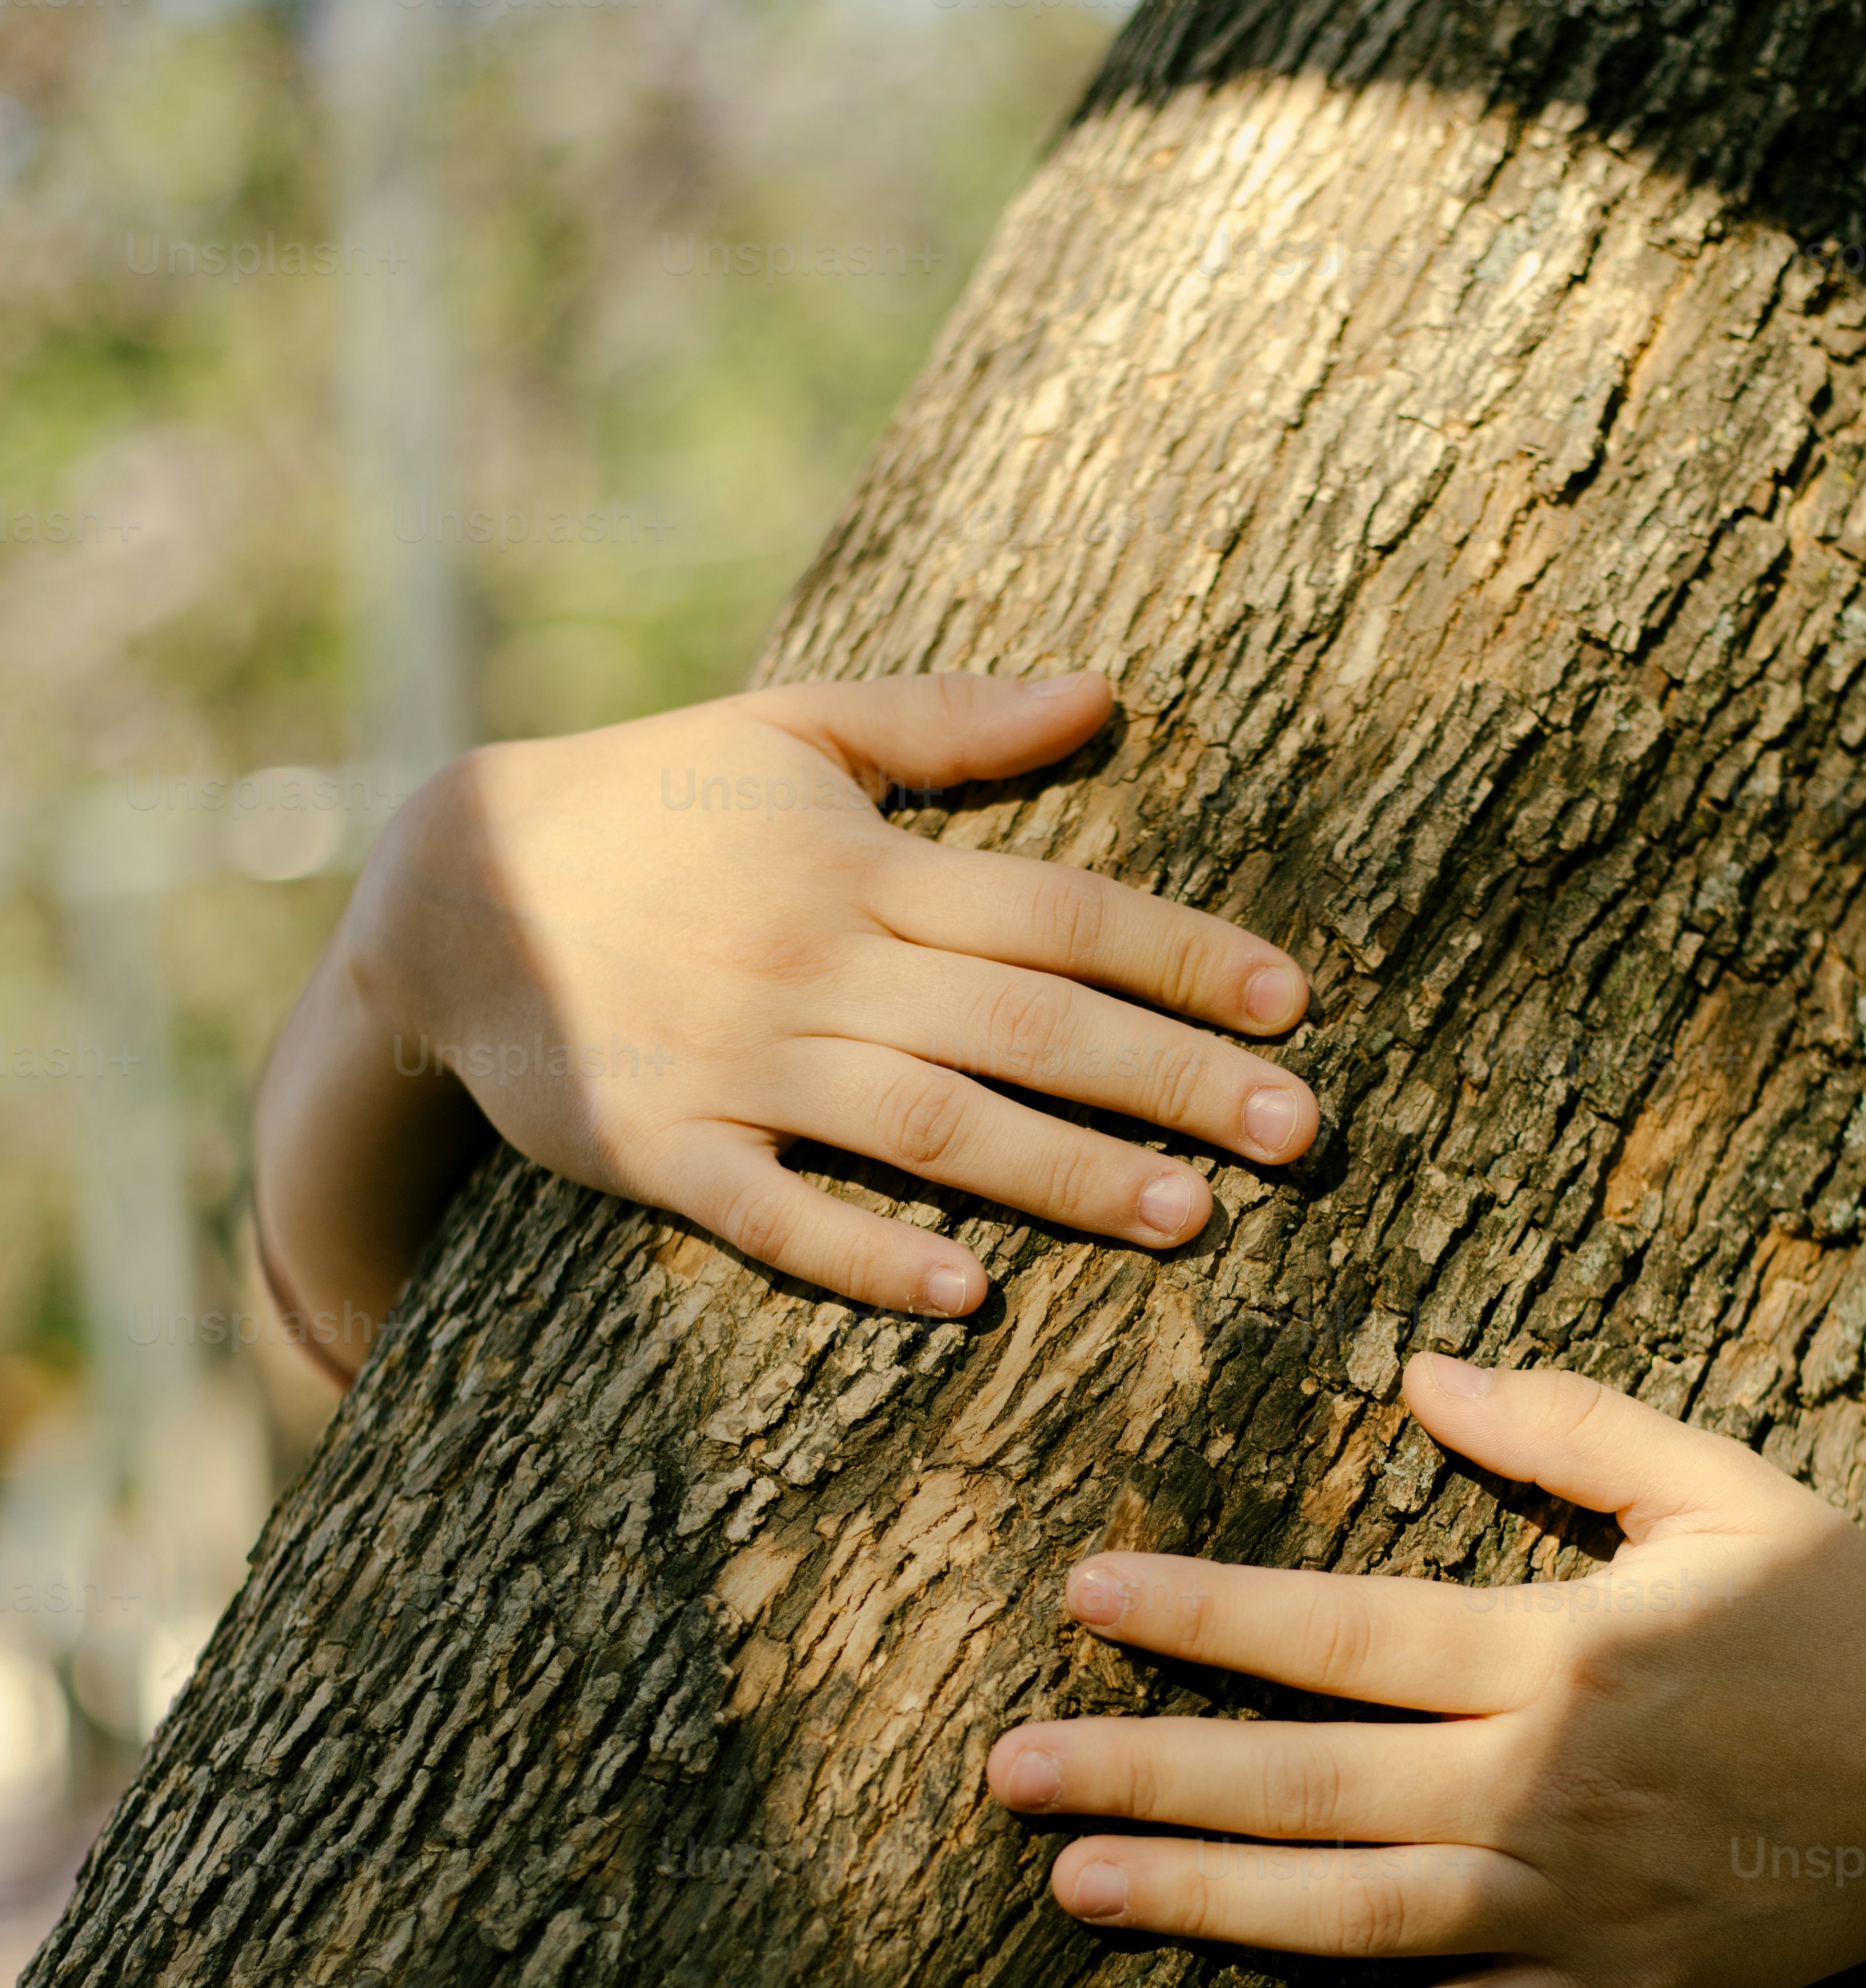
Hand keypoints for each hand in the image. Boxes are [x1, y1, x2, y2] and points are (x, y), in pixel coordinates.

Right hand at [254, 670, 1316, 1354]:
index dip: (1180, 954)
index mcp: (858, 863)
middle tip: (1298, 1132)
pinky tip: (969, 1294)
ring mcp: (734, 1062)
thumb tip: (1105, 693)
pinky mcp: (658, 1149)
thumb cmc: (650, 798)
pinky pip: (775, 1215)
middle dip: (1169, 1078)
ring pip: (927, 1127)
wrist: (444, 888)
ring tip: (1187, 1216)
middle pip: (1024, 1026)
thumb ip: (951, 722)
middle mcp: (812, 961)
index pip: (1056, 910)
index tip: (1291, 1003)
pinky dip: (869, 1254)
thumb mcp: (792, 728)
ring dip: (1063, 1174)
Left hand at [986, 1354, 1865, 1987]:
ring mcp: (1574, 1903)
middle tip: (1004, 1769)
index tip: (1084, 1592)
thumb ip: (1568, 1427)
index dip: (1204, 1610)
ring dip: (1204, 1902)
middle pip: (1311, 1782)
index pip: (1343, 1628)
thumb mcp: (1722, 1489)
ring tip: (1071, 1884)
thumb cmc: (1845, 1625)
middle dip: (1148, 1769)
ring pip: (1354, 1915)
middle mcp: (1548, 1783)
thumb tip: (1417, 1368)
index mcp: (1564, 1648)